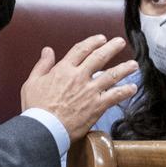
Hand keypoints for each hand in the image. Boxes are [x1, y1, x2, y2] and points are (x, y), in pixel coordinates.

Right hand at [20, 34, 137, 141]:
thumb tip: (47, 50)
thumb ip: (42, 65)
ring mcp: (90, 91)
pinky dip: (125, 91)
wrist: (44, 128)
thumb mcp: (32, 82)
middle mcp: (79, 77)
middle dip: (112, 48)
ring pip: (111, 75)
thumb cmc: (35, 108)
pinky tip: (132, 88)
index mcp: (63, 69)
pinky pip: (115, 96)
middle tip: (120, 42)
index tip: (101, 38)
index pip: (81, 50)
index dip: (93, 42)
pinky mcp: (97, 106)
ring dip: (124, 68)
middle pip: (99, 57)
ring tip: (133, 64)